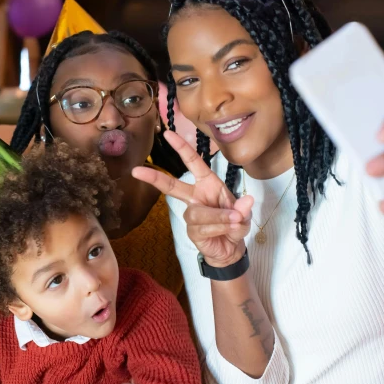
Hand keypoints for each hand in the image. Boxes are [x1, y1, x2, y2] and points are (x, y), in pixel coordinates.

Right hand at [133, 131, 252, 266]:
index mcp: (208, 183)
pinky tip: (226, 232)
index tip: (168, 135)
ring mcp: (191, 214)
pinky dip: (218, 229)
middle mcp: (196, 196)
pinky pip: (202, 228)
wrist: (232, 249)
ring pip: (197, 213)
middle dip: (154, 178)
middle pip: (172, 186)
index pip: (193, 163)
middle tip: (137, 171)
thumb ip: (243, 208)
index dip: (182, 148)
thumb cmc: (235, 223)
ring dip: (218, 217)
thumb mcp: (244, 214)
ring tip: (235, 221)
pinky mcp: (190, 231)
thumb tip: (246, 201)